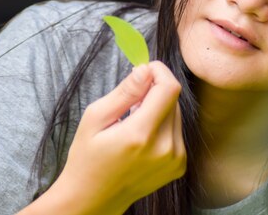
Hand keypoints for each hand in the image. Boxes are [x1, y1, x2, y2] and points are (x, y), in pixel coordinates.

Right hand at [42, 61, 185, 214]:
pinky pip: (176, 131)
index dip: (159, 71)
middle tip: (131, 99)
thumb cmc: (87, 157)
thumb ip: (125, 92)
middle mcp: (164, 148)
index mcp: (141, 135)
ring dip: (158, 108)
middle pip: (173, 99)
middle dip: (154, 90)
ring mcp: (175, 159)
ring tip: (133, 120)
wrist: (93, 199)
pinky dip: (162, 125)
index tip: (144, 69)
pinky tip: (142, 137)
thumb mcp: (95, 118)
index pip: (169, 88)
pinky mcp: (179, 166)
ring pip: (176, 113)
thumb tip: (146, 69)